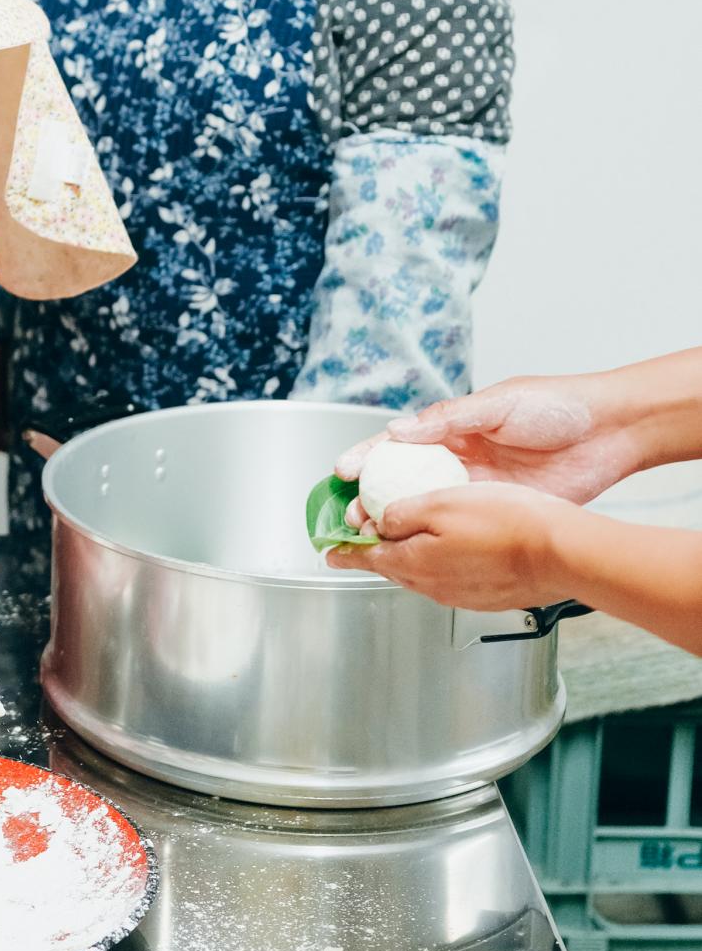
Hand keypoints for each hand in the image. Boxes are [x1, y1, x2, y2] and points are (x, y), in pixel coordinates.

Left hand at [326, 484, 574, 611]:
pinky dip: (439, 563)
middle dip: (375, 551)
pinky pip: (449, 578)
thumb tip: (379, 521)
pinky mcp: (485, 595)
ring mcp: (460, 594)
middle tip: (362, 538)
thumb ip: (402, 513)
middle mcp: (432, 585)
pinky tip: (451, 548)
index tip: (329, 551)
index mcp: (414, 562)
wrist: (562, 553)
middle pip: (392, 566)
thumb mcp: (442, 503)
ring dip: (408, 556)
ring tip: (404, 540)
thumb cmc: (508, 522)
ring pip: (421, 573)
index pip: (366, 557)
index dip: (345, 550)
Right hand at [335, 376, 637, 506]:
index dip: (368, 456)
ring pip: (427, 507)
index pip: (399, 443)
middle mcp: (460, 459)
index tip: (342, 471)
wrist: (610, 432)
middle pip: (405, 480)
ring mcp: (479, 487)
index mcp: (453, 428)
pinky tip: (418, 546)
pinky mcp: (501, 510)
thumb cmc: (557, 406)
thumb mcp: (497, 404)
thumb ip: (446, 418)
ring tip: (375, 536)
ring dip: (399, 521)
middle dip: (374, 496)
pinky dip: (436, 535)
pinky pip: (461, 524)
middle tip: (353, 514)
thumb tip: (399, 430)